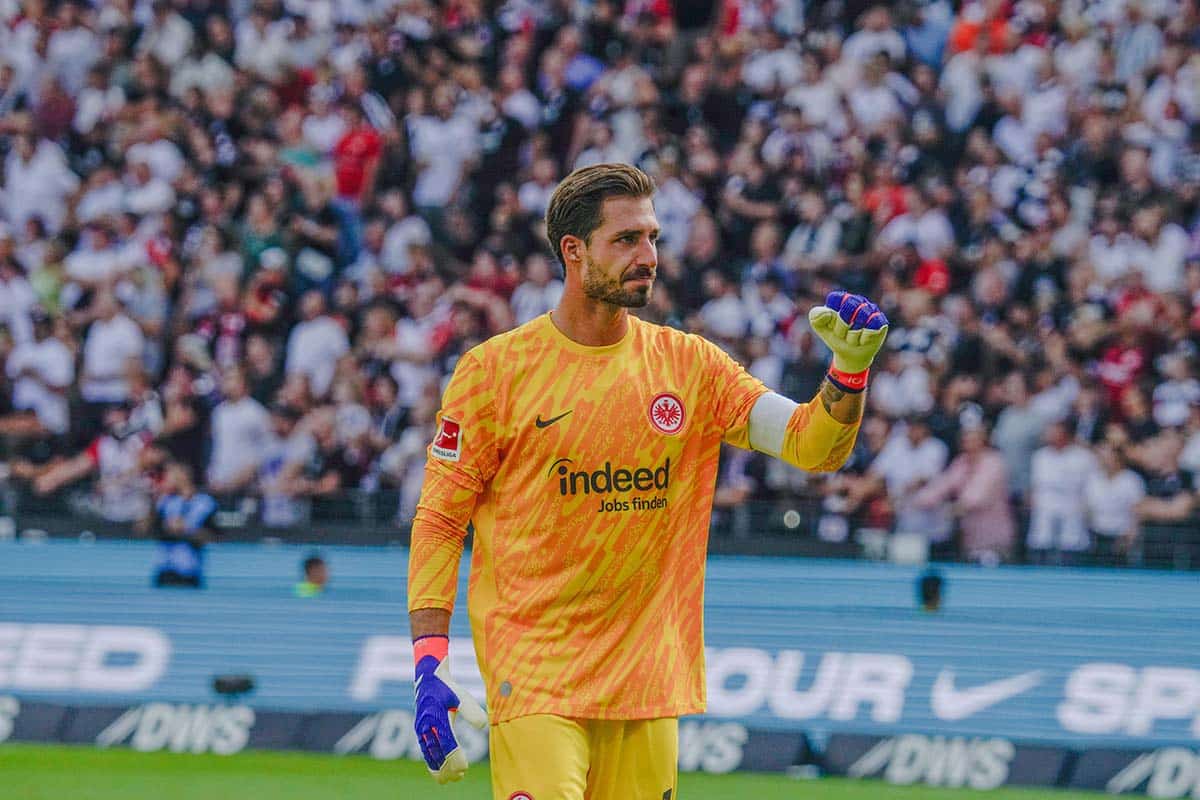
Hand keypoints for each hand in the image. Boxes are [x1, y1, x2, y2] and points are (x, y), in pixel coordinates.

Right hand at [414, 649, 487, 783]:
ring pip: (429, 755)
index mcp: (437, 718)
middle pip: (437, 754)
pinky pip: (424, 750)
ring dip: (439, 768)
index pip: (447, 745)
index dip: (456, 759)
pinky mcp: (419, 730)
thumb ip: (471, 710)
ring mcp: (421, 729)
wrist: (428, 677)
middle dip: (448, 768)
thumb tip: (482, 726)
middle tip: (460, 776)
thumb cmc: (448, 688)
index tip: (465, 768)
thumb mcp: (461, 695)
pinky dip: (431, 762)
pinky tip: (438, 770)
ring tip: (450, 779)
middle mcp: (426, 726)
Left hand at [809, 291, 888, 373]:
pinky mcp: (881, 321)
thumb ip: (816, 316)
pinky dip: (864, 338)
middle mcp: (857, 300)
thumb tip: (828, 312)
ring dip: (853, 335)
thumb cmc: (835, 336)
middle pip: (849, 306)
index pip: (835, 299)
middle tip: (842, 334)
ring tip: (852, 338)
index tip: (831, 325)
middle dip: (842, 326)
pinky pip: (873, 327)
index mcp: (841, 298)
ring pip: (862, 317)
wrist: (849, 354)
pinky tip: (862, 340)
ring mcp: (871, 310)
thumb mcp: (820, 327)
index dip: (832, 316)